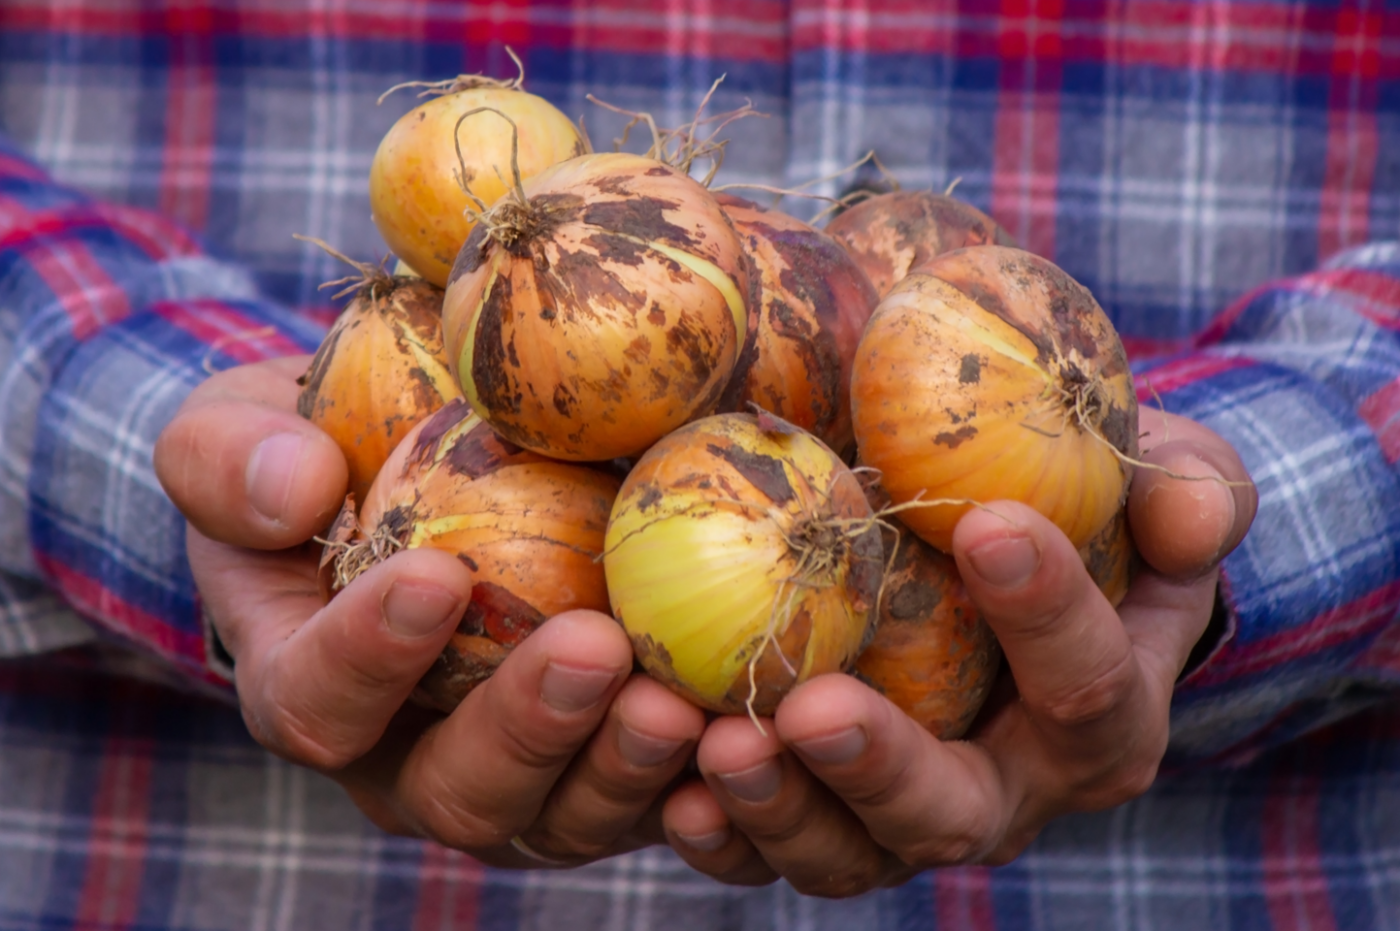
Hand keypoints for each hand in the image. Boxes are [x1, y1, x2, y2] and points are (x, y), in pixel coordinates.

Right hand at [155, 357, 704, 865]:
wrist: (411, 469)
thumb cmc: (315, 448)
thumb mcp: (237, 430)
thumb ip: (229, 458)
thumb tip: (296, 485)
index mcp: (310, 684)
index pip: (316, 702)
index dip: (366, 656)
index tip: (432, 574)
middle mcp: (408, 758)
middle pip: (458, 791)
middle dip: (526, 729)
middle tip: (595, 649)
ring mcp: (517, 774)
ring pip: (563, 817)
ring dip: (624, 767)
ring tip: (680, 702)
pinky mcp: (602, 765)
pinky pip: (654, 803)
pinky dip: (700, 782)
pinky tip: (746, 729)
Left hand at [658, 408, 1256, 894]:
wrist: (1005, 569)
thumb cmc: (1087, 518)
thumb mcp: (1157, 484)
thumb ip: (1187, 489)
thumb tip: (1196, 519)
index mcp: (1099, 718)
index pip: (1088, 684)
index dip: (1049, 613)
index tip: (992, 525)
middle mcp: (1005, 790)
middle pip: (952, 811)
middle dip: (883, 766)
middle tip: (813, 707)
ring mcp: (903, 814)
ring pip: (850, 851)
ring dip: (781, 807)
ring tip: (720, 745)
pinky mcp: (822, 815)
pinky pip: (768, 848)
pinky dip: (721, 831)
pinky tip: (674, 791)